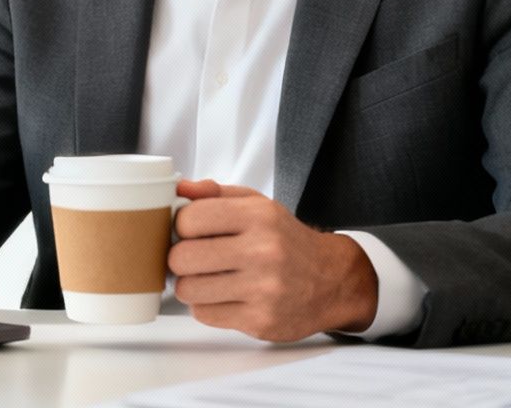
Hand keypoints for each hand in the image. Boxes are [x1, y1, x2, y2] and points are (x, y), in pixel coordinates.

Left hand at [168, 179, 378, 341]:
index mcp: (259, 216)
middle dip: (180, 258)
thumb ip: (215, 194)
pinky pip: (204, 314)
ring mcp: (263, 289)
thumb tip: (178, 189)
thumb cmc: (286, 241)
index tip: (190, 231)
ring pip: (188, 289)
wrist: (332, 281)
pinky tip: (224, 295)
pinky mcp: (260, 321)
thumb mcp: (258, 205)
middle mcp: (263, 251)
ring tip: (208, 278)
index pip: (189, 219)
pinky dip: (207, 305)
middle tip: (193, 258)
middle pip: (182, 258)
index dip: (181, 225)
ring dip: (191, 285)